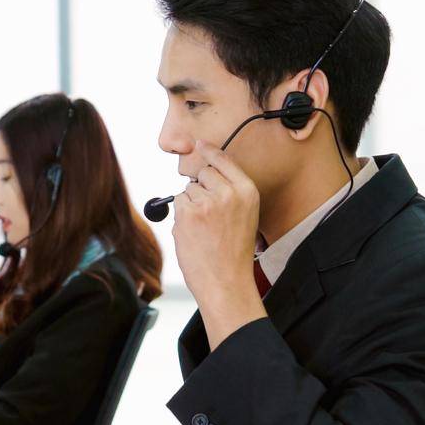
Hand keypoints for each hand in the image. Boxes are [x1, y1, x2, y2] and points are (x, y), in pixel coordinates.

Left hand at [173, 140, 268, 349]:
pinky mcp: (187, 212)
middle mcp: (228, 192)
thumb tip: (203, 176)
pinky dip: (180, 217)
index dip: (209, 152)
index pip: (223, 160)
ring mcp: (207, 201)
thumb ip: (230, 193)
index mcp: (247, 191)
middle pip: (201, 173)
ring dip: (189, 206)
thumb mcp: (245, 216)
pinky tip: (193, 233)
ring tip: (203, 229)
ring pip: (187, 190)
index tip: (199, 144)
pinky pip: (176, 203)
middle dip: (199, 188)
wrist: (226, 280)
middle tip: (208, 215)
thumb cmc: (233, 252)